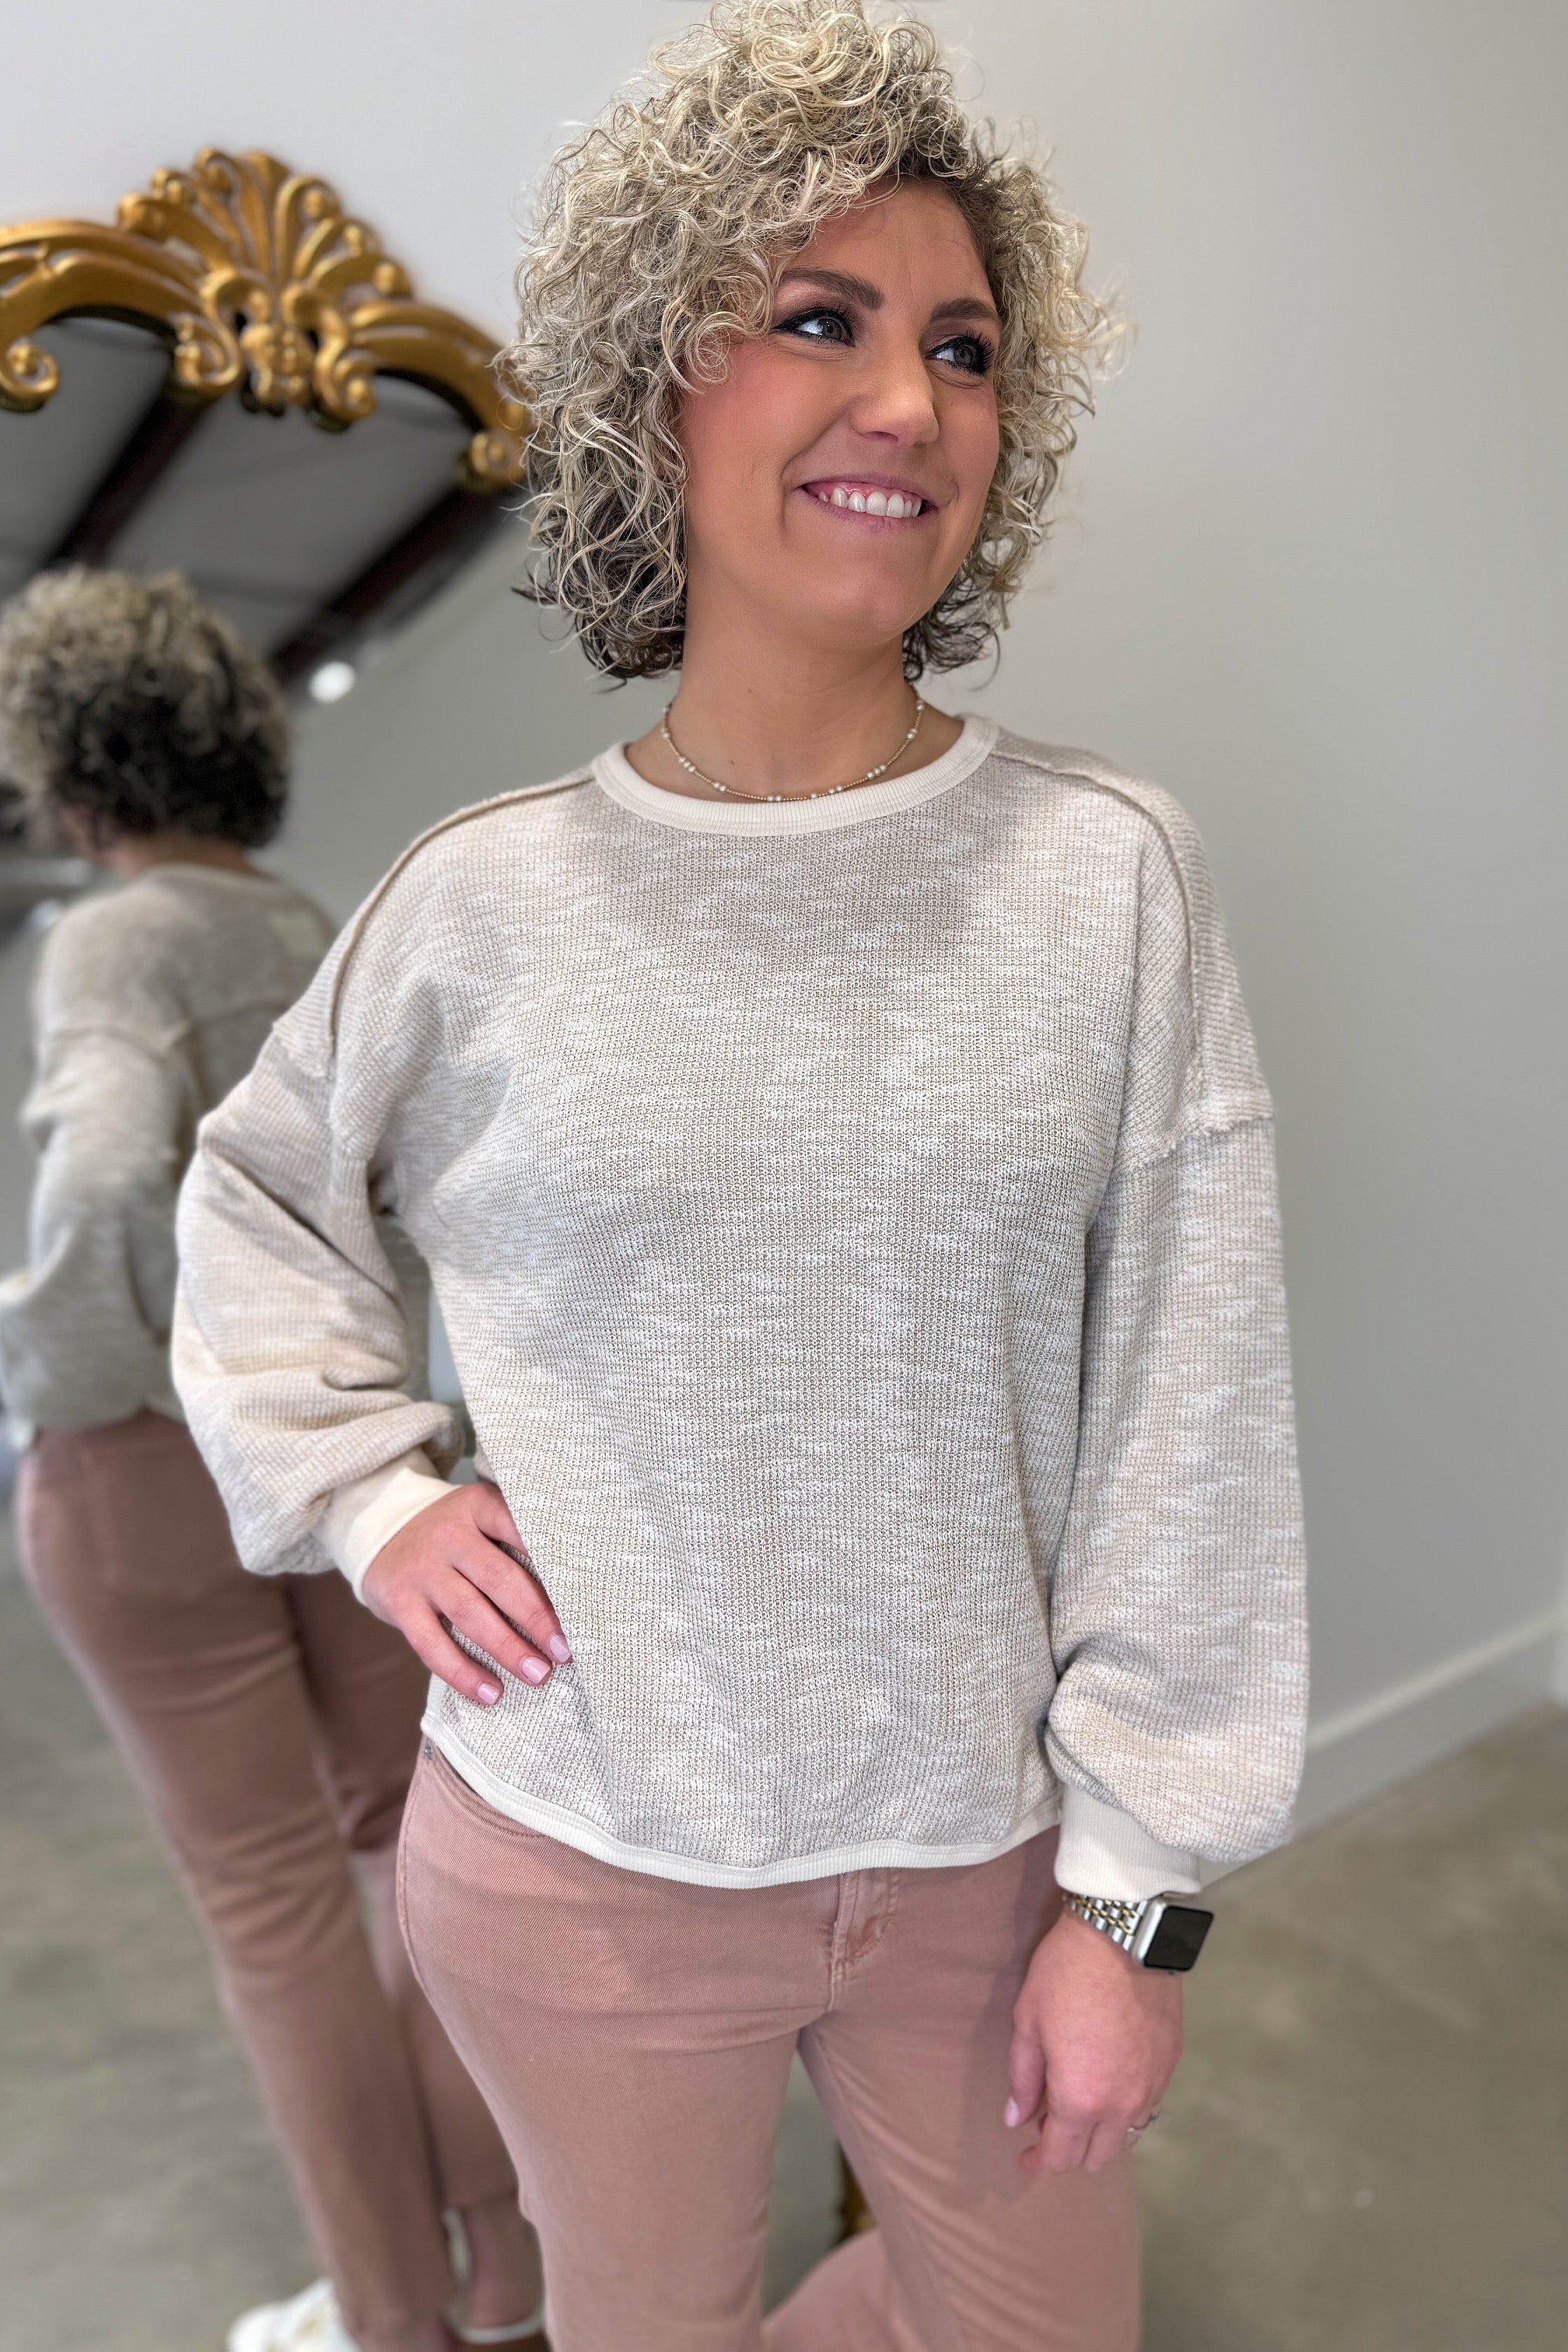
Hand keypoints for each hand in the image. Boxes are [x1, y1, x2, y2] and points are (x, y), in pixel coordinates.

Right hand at [361, 1482, 569, 1706]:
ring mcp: (422, 1569)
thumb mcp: (481, 1518)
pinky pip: (431, 1644)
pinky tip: (490, 1693)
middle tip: (566, 1650)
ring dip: (507, 1649)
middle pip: (500, 1578)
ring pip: (469, 1613)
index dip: (552, 1562)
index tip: (583, 1596)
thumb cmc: (455, 1536)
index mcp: (478, 1507)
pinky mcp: (399, 1602)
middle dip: (537, 1617)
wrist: (382, 1533)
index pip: (520, 1529)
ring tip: (538, 1675)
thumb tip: (576, 1592)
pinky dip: (462, 1673)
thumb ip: (517, 1539)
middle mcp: (449, 1535)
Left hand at [1005, 1905, 1182, 2173]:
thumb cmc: (1066, 1974)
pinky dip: (1125, 2107)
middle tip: (1048, 2121)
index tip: (1025, 2159)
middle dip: (1069, 2151)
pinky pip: (1148, 2105)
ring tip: (1079, 2102)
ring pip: (1126, 2136)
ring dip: (1100, 2133)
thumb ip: (1023, 2078)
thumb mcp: (1028, 2022)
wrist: (1124, 1932)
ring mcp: (1153, 2086)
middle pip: (1097, 2158)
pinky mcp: (1171, 2063)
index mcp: (1081, 2099)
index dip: (1039, 2163)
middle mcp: (1122, 2104)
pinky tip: (1110, 2080)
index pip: (1060, 2156)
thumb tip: (1016, 2119)